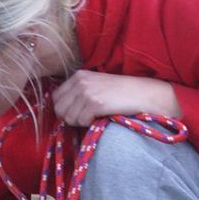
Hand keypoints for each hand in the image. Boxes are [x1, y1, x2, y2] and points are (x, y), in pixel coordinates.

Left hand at [52, 71, 181, 126]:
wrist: (143, 94)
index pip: (55, 98)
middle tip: (84, 118)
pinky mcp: (95, 103)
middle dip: (68, 117)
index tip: (75, 113)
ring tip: (93, 117)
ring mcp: (87, 92)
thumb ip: (77, 93)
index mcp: (78, 76)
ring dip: (79, 122)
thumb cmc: (120, 93)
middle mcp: (80, 82)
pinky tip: (99, 117)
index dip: (63, 109)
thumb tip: (60, 111)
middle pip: (59, 108)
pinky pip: (80, 121)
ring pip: (68, 117)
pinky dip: (88, 123)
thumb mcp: (95, 85)